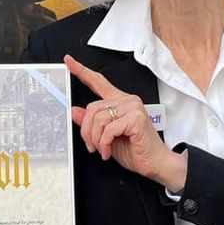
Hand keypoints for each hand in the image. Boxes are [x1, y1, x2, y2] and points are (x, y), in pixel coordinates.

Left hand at [65, 55, 186, 191]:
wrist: (154, 163)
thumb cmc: (135, 151)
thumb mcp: (105, 137)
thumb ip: (91, 122)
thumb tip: (74, 111)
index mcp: (120, 102)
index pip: (98, 82)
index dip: (81, 71)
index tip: (69, 62)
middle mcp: (127, 101)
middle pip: (92, 108)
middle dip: (87, 131)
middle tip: (92, 145)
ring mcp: (133, 107)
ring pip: (98, 119)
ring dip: (96, 140)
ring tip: (102, 149)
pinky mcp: (136, 117)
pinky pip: (108, 129)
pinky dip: (104, 144)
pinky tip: (108, 151)